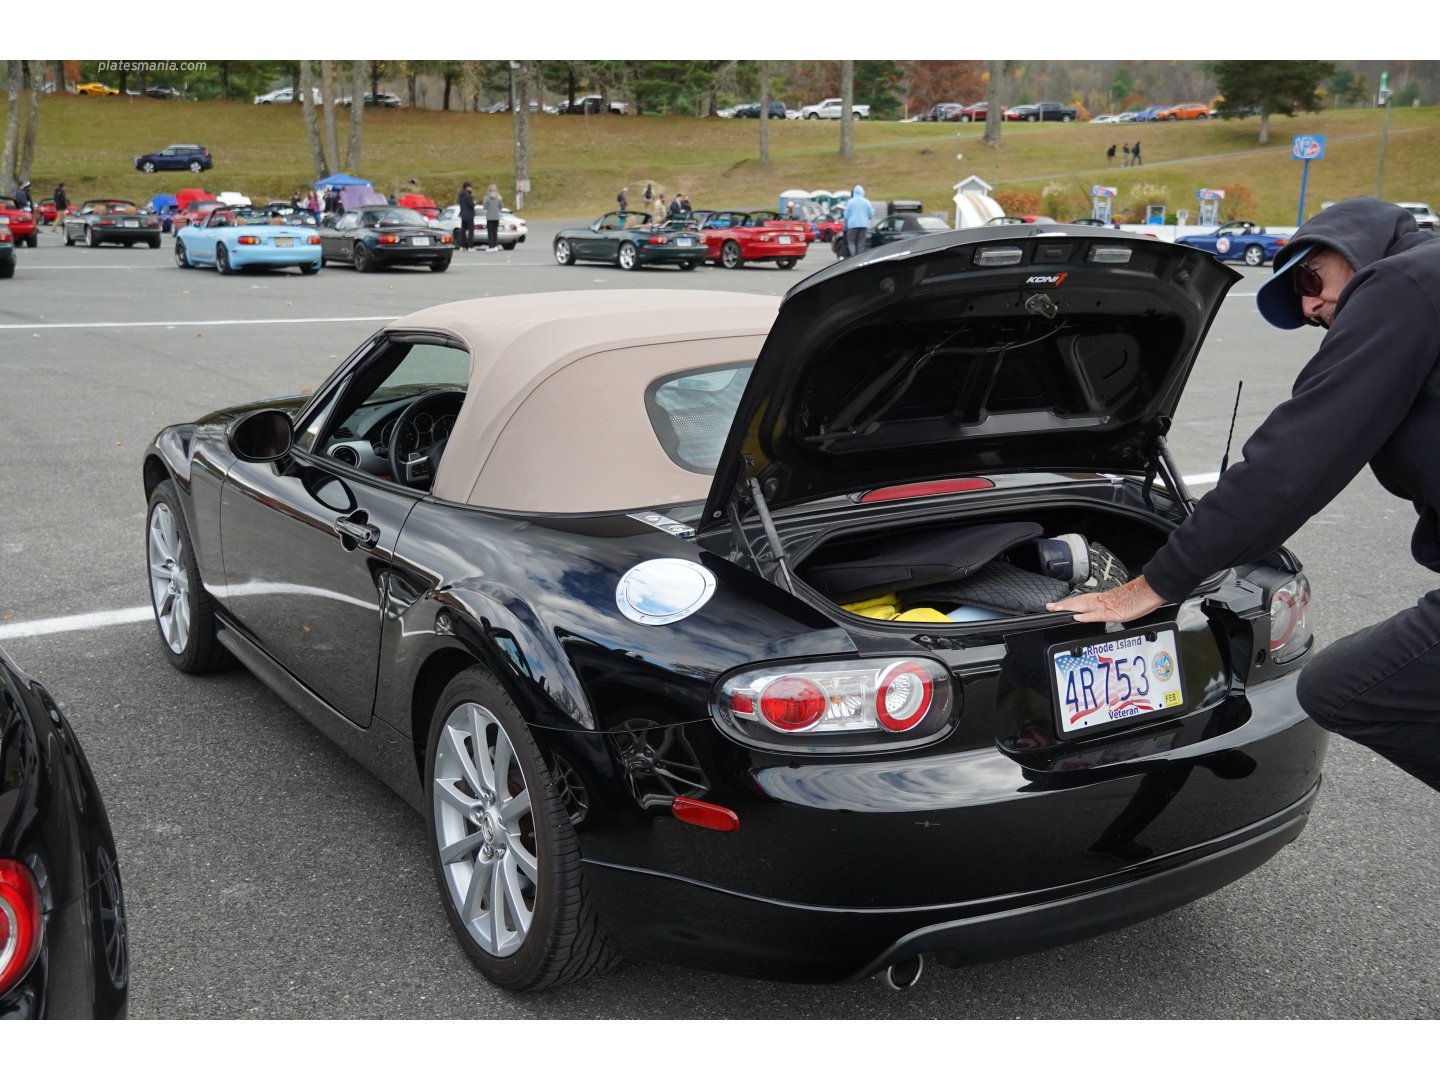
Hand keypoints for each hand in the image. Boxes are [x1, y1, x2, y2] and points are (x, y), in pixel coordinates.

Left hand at [1046, 575, 1165, 623]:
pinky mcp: (1115, 612)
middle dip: (1062, 605)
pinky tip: (1077, 617)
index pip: (1082, 600)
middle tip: (1048, 606)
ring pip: (1084, 606)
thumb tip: (1101, 612)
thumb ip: (1110, 608)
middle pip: (1079, 602)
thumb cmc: (1140, 597)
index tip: (1057, 605)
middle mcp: (1103, 601)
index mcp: (1104, 599)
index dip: (1069, 602)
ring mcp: (1108, 606)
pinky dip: (1087, 616)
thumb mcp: (1122, 604)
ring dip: (1068, 607)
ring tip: (1055, 609)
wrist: (1152, 590)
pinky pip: (1099, 615)